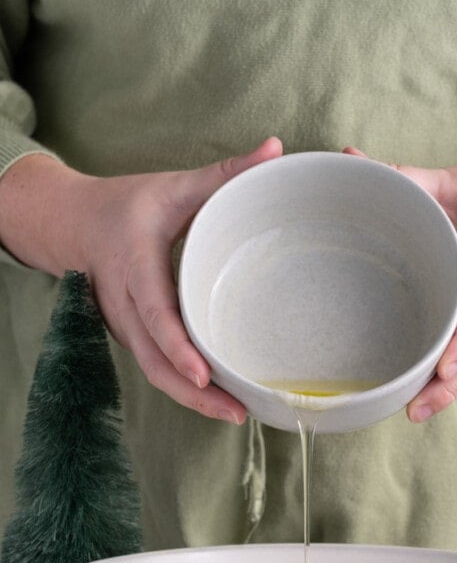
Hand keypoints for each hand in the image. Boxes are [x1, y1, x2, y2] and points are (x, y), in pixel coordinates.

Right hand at [0, 138, 283, 421]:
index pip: (155, 314)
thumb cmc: (129, 205)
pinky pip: (156, 369)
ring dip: (192, 399)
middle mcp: (124, 304)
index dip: (177, 347)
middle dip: (193, 393)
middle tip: (237, 412)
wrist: (74, 223)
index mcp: (134, 264)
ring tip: (236, 413)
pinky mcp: (132, 336)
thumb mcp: (175, 185)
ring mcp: (124, 326)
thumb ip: (225, 172)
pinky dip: (184, 388)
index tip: (204, 374)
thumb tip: (276, 149)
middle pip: (155, 362)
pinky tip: (219, 398)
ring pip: (154, 373)